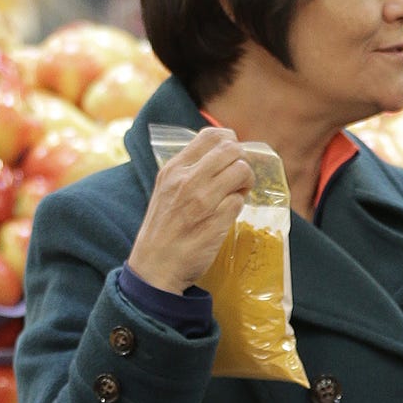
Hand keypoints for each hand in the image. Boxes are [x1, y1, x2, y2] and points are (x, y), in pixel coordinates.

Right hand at [127, 127, 254, 296]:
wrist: (155, 266)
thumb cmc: (163, 228)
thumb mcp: (166, 189)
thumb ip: (188, 171)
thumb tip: (218, 158)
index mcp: (173, 168)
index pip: (210, 136)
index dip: (230, 141)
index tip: (232, 156)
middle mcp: (187, 179)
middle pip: (231, 150)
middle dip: (242, 161)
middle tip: (240, 177)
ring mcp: (202, 200)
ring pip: (240, 171)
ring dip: (246, 181)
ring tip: (238, 192)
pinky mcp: (216, 221)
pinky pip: (240, 200)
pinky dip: (240, 204)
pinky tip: (231, 211)